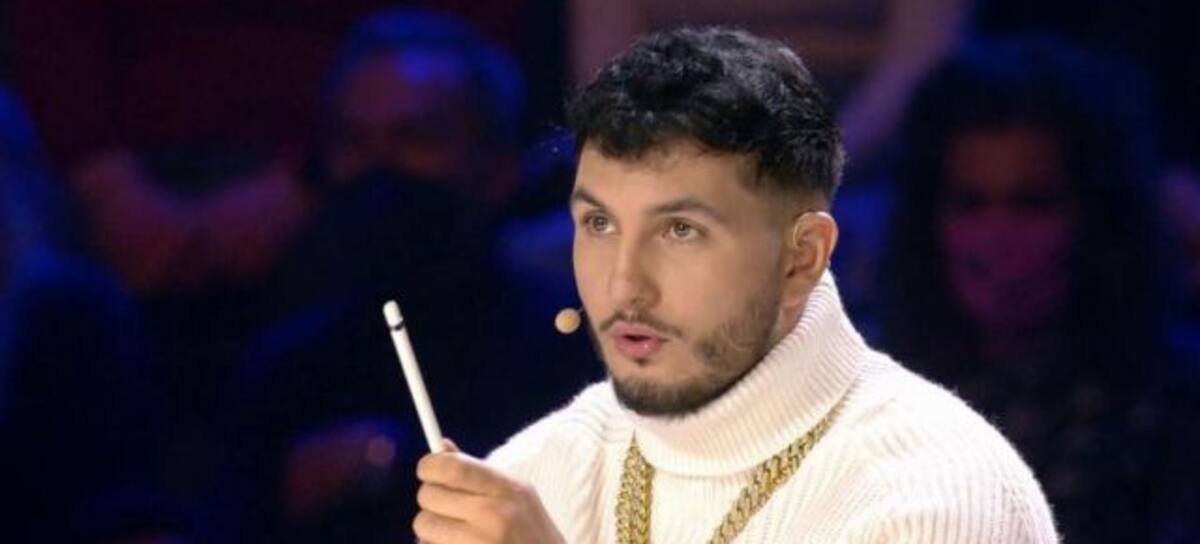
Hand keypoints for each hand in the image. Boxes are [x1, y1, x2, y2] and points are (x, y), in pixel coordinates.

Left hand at [415, 440, 564, 543]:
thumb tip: (440, 450)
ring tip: (454, 532)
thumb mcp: (516, 494)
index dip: (430, 466)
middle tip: (445, 505)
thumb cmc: (530, 531)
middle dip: (430, 499)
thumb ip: (476, 472)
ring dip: (430, 527)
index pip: (452, 467)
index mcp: (507, 489)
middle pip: (429, 495)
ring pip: (423, 524)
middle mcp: (494, 516)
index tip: (428, 471)